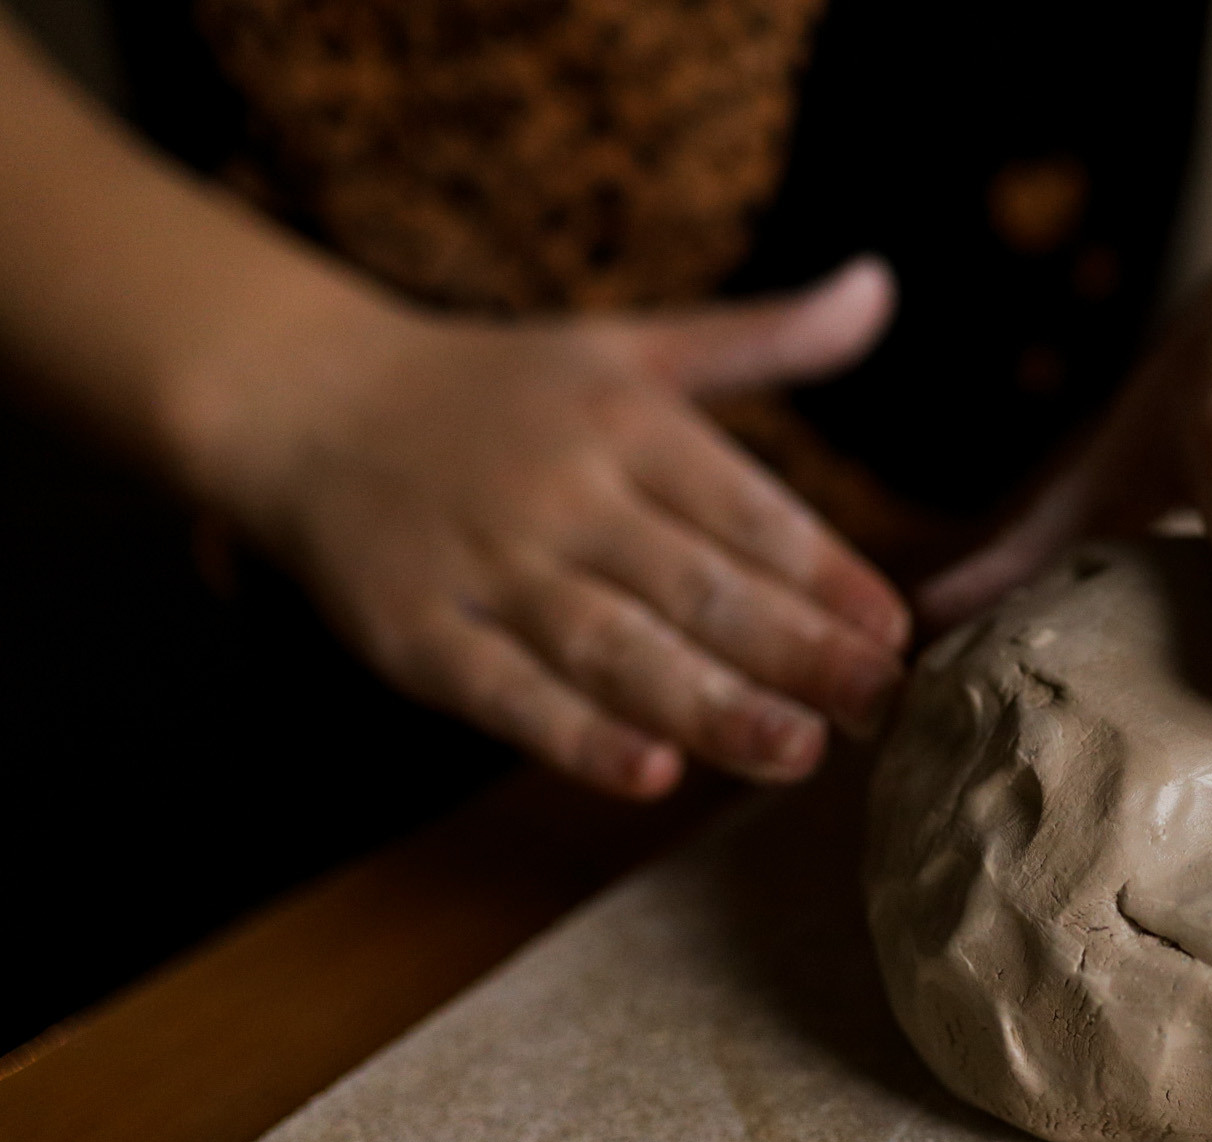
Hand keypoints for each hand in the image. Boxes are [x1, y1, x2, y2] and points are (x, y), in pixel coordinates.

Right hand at [177, 257, 910, 798]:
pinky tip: (649, 774)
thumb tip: (881, 287)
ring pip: (614, 648)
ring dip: (709, 705)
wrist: (305, 402)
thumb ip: (764, 336)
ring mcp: (488, 567)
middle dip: (795, 651)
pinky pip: (506, 694)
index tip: (898, 632)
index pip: (748, 508)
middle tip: (879, 705)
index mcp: (629, 421)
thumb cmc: (501, 388)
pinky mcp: (418, 635)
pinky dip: (573, 736)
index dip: (827, 572)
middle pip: (695, 586)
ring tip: (798, 753)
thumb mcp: (632, 344)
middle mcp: (565, 491)